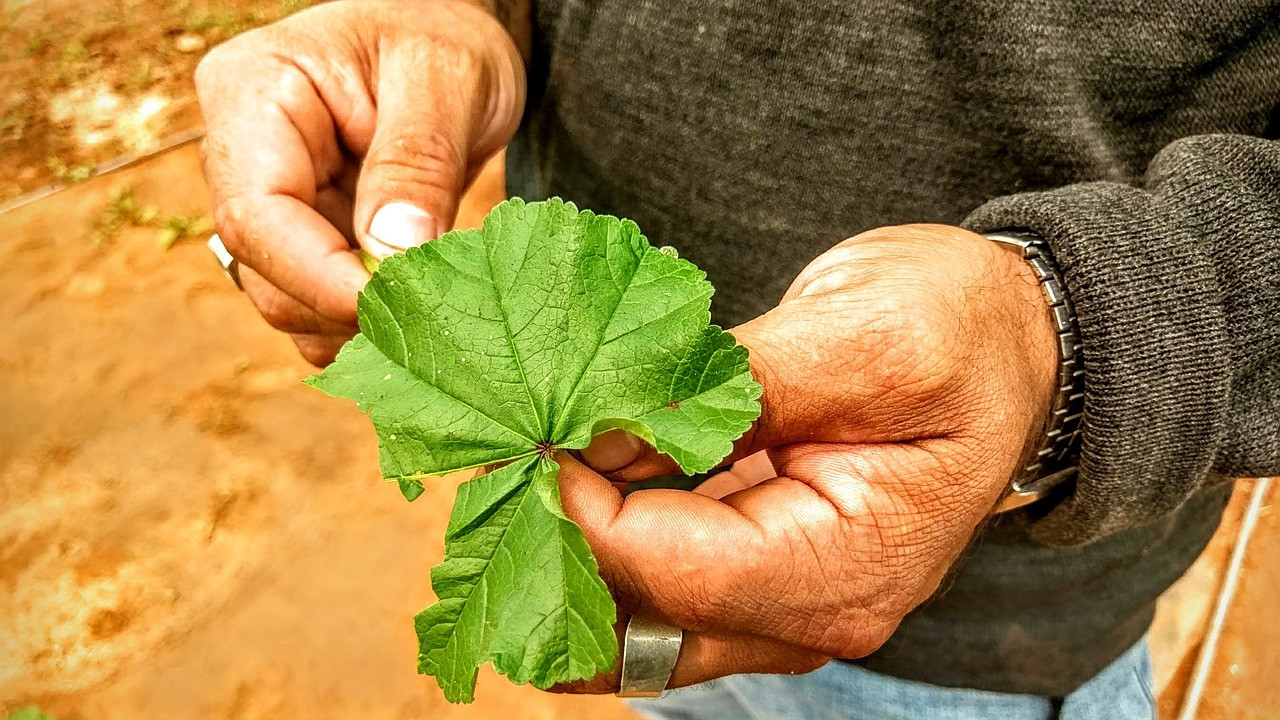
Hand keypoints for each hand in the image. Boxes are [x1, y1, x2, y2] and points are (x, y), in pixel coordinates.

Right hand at [196, 0, 524, 364]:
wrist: (450, 44)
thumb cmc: (444, 39)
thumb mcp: (444, 78)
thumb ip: (416, 161)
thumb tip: (392, 252)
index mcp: (252, 93)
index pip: (257, 213)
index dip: (319, 277)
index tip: (396, 309)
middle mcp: (243, 155)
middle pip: (264, 270)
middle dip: (343, 308)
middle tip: (435, 317)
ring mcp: (270, 202)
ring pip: (286, 300)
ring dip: (356, 325)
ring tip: (436, 309)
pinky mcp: (303, 237)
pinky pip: (314, 305)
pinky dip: (363, 324)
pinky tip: (417, 312)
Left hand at [554, 224, 1060, 690]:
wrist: (1012, 341)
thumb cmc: (957, 329)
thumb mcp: (859, 338)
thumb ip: (728, 392)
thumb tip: (601, 432)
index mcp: (848, 569)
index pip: (681, 573)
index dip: (588, 514)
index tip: (532, 440)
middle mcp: (811, 613)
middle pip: (644, 625)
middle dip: (558, 553)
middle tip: (499, 467)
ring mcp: (781, 602)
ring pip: (636, 626)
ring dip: (566, 563)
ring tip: (514, 481)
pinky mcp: (757, 569)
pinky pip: (656, 592)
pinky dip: (598, 549)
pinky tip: (558, 489)